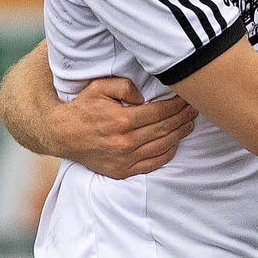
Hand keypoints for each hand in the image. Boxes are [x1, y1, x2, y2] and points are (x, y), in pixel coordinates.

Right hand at [60, 77, 196, 177]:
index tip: (187, 98)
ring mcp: (124, 159)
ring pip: (162, 146)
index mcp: (121, 120)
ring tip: (190, 123)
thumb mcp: (100, 87)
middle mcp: (125, 142)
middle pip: (164, 129)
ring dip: (179, 134)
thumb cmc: (83, 107)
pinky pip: (152, 164)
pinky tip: (175, 143)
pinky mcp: (122, 171)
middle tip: (195, 109)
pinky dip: (167, 153)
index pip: (160, 112)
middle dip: (183, 117)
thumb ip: (124, 86)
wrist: (62, 135)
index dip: (177, 105)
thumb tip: (144, 97)